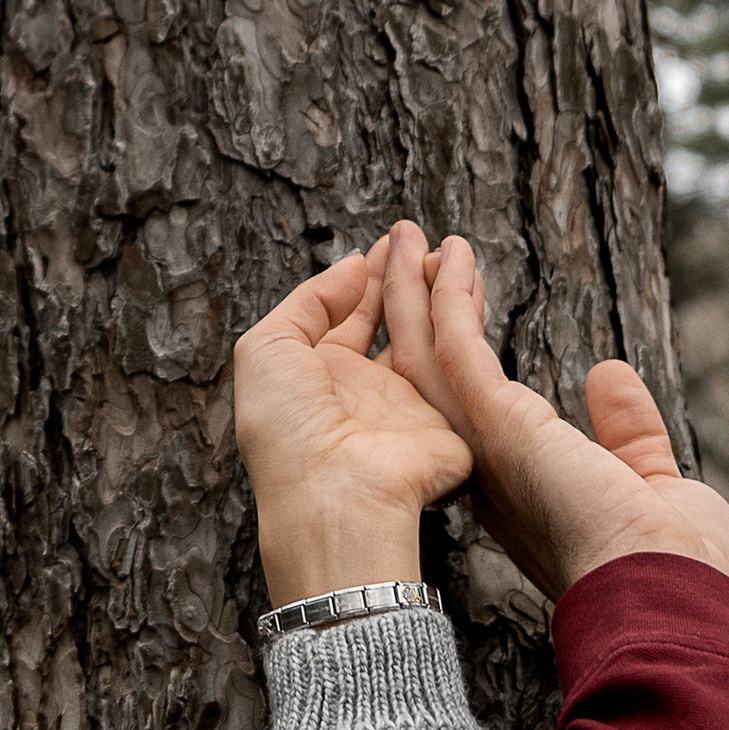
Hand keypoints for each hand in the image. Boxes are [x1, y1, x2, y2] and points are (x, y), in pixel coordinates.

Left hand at [233, 235, 474, 603]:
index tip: (382, 242)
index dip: (362, 277)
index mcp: (314, 374)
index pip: (343, 314)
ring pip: (421, 335)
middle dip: (398, 276)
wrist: (334, 494)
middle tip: (414, 235)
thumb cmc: (286, 430)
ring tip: (439, 247)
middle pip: (386, 319)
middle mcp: (360, 389)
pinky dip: (458, 325)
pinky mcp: (444, 422)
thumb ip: (308, 300)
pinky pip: (453, 364)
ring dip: (429, 291)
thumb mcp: (265, 348)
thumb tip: (353, 265)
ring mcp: (404, 405)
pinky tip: (463, 286)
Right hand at [380, 222, 728, 600]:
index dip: (447, 362)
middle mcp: (487, 472)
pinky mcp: (496, 419)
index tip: (447, 312)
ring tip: (402, 238)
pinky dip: (445, 294)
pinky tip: (445, 253)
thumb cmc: (677, 568)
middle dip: (412, 318)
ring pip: (424, 353)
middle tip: (400, 262)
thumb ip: (628, 433)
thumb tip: (609, 376)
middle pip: (427, 379)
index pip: (465, 417)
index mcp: (518, 497)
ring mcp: (484, 444)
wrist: (673, 599)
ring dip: (410, 293)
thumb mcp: (654, 483)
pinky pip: (455, 343)